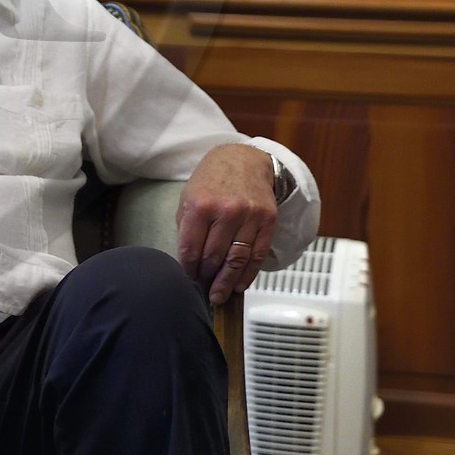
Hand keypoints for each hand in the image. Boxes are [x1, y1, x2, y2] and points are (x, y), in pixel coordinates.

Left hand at [175, 145, 278, 305]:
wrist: (244, 159)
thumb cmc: (212, 180)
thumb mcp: (189, 196)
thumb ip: (187, 227)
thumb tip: (188, 261)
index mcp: (200, 205)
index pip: (191, 249)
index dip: (189, 269)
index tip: (189, 278)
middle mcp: (226, 211)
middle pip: (214, 258)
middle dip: (207, 279)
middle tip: (204, 291)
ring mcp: (249, 216)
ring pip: (237, 260)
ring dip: (227, 283)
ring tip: (220, 296)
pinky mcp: (267, 220)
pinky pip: (258, 255)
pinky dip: (248, 274)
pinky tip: (240, 285)